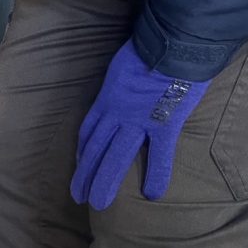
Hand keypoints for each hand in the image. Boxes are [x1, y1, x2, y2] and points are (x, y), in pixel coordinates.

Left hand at [71, 40, 209, 209]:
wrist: (169, 44)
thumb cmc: (148, 48)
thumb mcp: (123, 65)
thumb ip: (123, 81)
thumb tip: (130, 87)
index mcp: (106, 100)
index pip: (88, 131)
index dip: (83, 150)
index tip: (79, 165)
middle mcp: (115, 115)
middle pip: (95, 150)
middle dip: (85, 175)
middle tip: (78, 197)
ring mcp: (137, 121)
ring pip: (115, 156)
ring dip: (105, 181)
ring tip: (97, 203)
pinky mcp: (162, 124)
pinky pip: (159, 154)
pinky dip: (156, 174)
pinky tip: (152, 194)